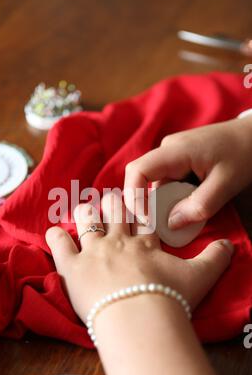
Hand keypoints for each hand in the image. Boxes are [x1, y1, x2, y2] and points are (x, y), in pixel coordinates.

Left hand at [46, 192, 233, 322]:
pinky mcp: (72, 267)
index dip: (141, 207)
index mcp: (145, 242)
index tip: (139, 203)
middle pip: (115, 210)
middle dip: (115, 204)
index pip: (143, 216)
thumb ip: (216, 258)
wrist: (139, 320)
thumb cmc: (169, 297)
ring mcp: (93, 252)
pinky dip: (56, 237)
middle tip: (114, 206)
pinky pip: (59, 244)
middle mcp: (118, 240)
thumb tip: (230, 245)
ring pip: (87, 220)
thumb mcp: (201, 277)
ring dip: (87, 214)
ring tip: (87, 213)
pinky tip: (55, 233)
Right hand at [124, 116, 251, 229]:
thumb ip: (199, 206)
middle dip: (151, 205)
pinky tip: (191, 203)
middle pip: (143, 180)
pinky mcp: (178, 160)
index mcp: (175, 150)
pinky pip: (167, 182)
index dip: (134, 197)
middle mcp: (167, 149)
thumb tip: (171, 224)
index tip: (146, 220)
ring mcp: (172, 154)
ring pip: (156, 184)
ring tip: (187, 214)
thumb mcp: (226, 184)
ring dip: (165, 202)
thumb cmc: (244, 154)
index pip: (137, 171)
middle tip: (168, 224)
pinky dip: (174, 197)